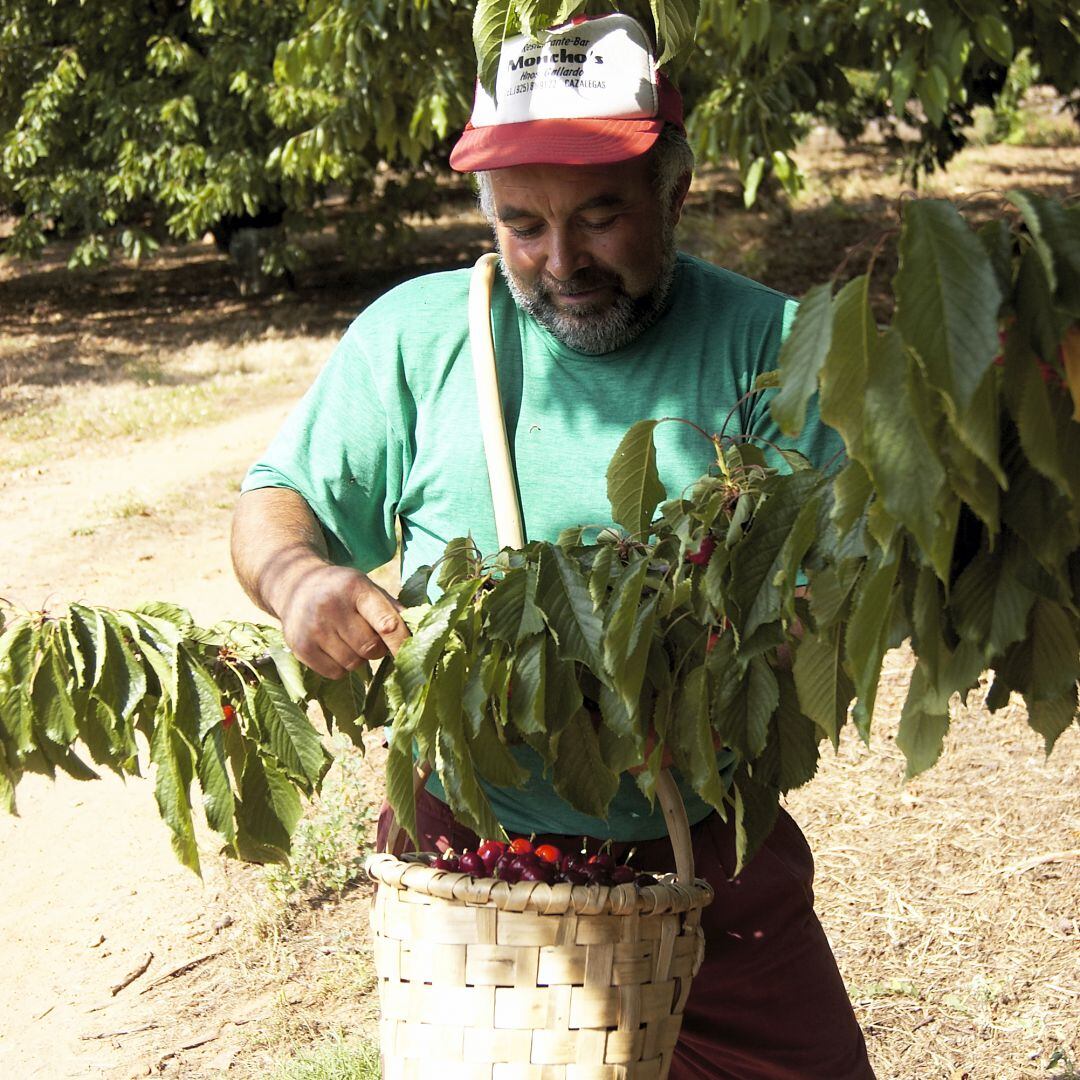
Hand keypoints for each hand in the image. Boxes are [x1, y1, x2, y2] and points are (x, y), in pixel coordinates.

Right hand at [271, 559, 408, 678]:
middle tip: (369, 636)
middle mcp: (331, 606)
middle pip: (371, 648)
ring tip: (349, 639)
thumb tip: (420, 637)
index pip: (386, 623)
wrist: (296, 584)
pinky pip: (336, 673)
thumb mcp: (369, 588)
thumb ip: (394, 610)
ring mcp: (313, 628)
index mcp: (355, 588)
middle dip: (377, 648)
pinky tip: (334, 647)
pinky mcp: (300, 647)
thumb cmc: (343, 590)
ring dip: (359, 658)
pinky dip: (341, 667)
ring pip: (354, 664)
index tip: (411, 655)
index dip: (401, 643)